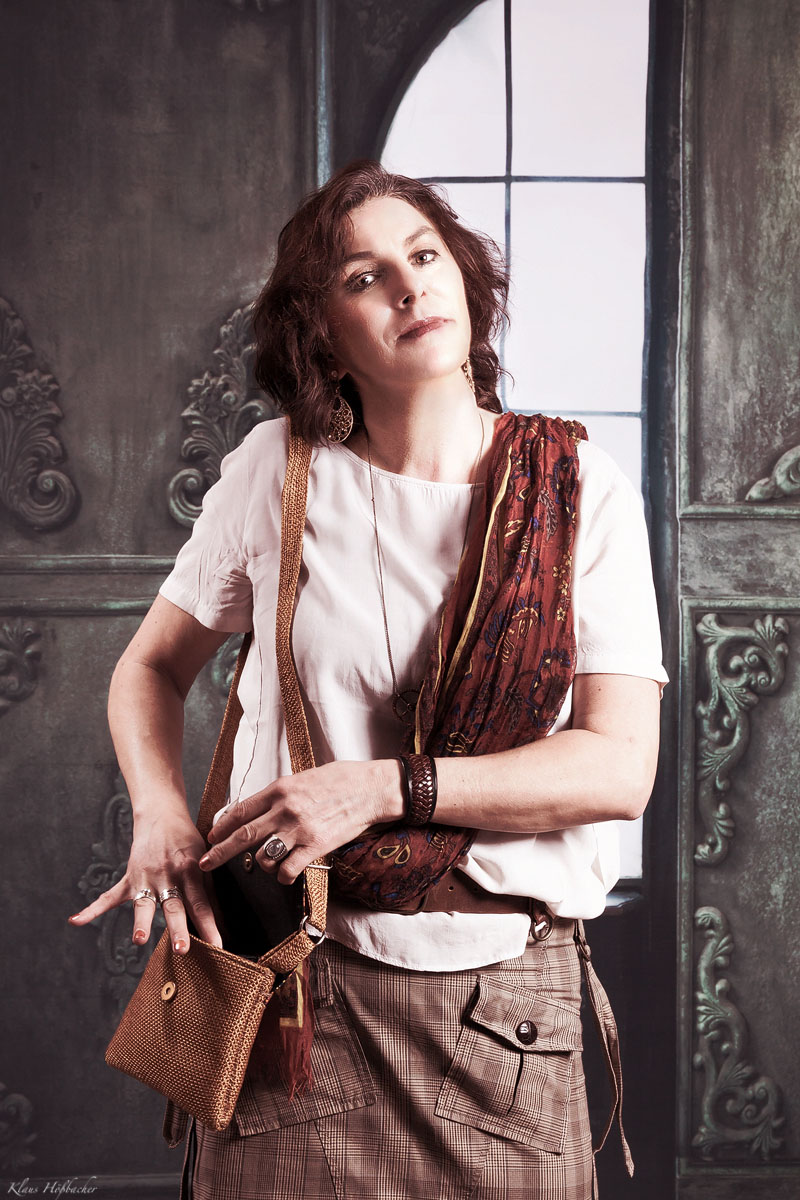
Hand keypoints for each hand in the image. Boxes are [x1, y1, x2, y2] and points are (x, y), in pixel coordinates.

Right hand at [68, 809, 222, 953]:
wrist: (161, 814)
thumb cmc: (187, 840)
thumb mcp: (204, 859)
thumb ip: (208, 889)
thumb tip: (220, 920)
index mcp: (190, 869)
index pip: (201, 903)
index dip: (209, 925)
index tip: (217, 946)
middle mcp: (167, 875)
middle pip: (174, 905)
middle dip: (177, 928)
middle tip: (182, 948)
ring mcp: (145, 877)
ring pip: (144, 904)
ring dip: (142, 921)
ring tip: (139, 939)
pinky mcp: (129, 878)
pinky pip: (110, 897)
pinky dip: (92, 909)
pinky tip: (76, 921)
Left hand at [199, 759, 404, 883]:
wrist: (371, 789)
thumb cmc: (340, 780)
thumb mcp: (303, 778)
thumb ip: (280, 794)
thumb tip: (258, 809)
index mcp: (280, 788)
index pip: (241, 810)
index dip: (223, 826)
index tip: (211, 836)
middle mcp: (285, 809)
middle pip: (243, 836)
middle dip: (219, 852)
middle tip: (205, 864)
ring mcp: (299, 830)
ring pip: (263, 857)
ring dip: (260, 865)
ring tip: (268, 863)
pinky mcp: (316, 847)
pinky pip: (287, 870)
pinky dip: (281, 877)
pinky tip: (285, 874)